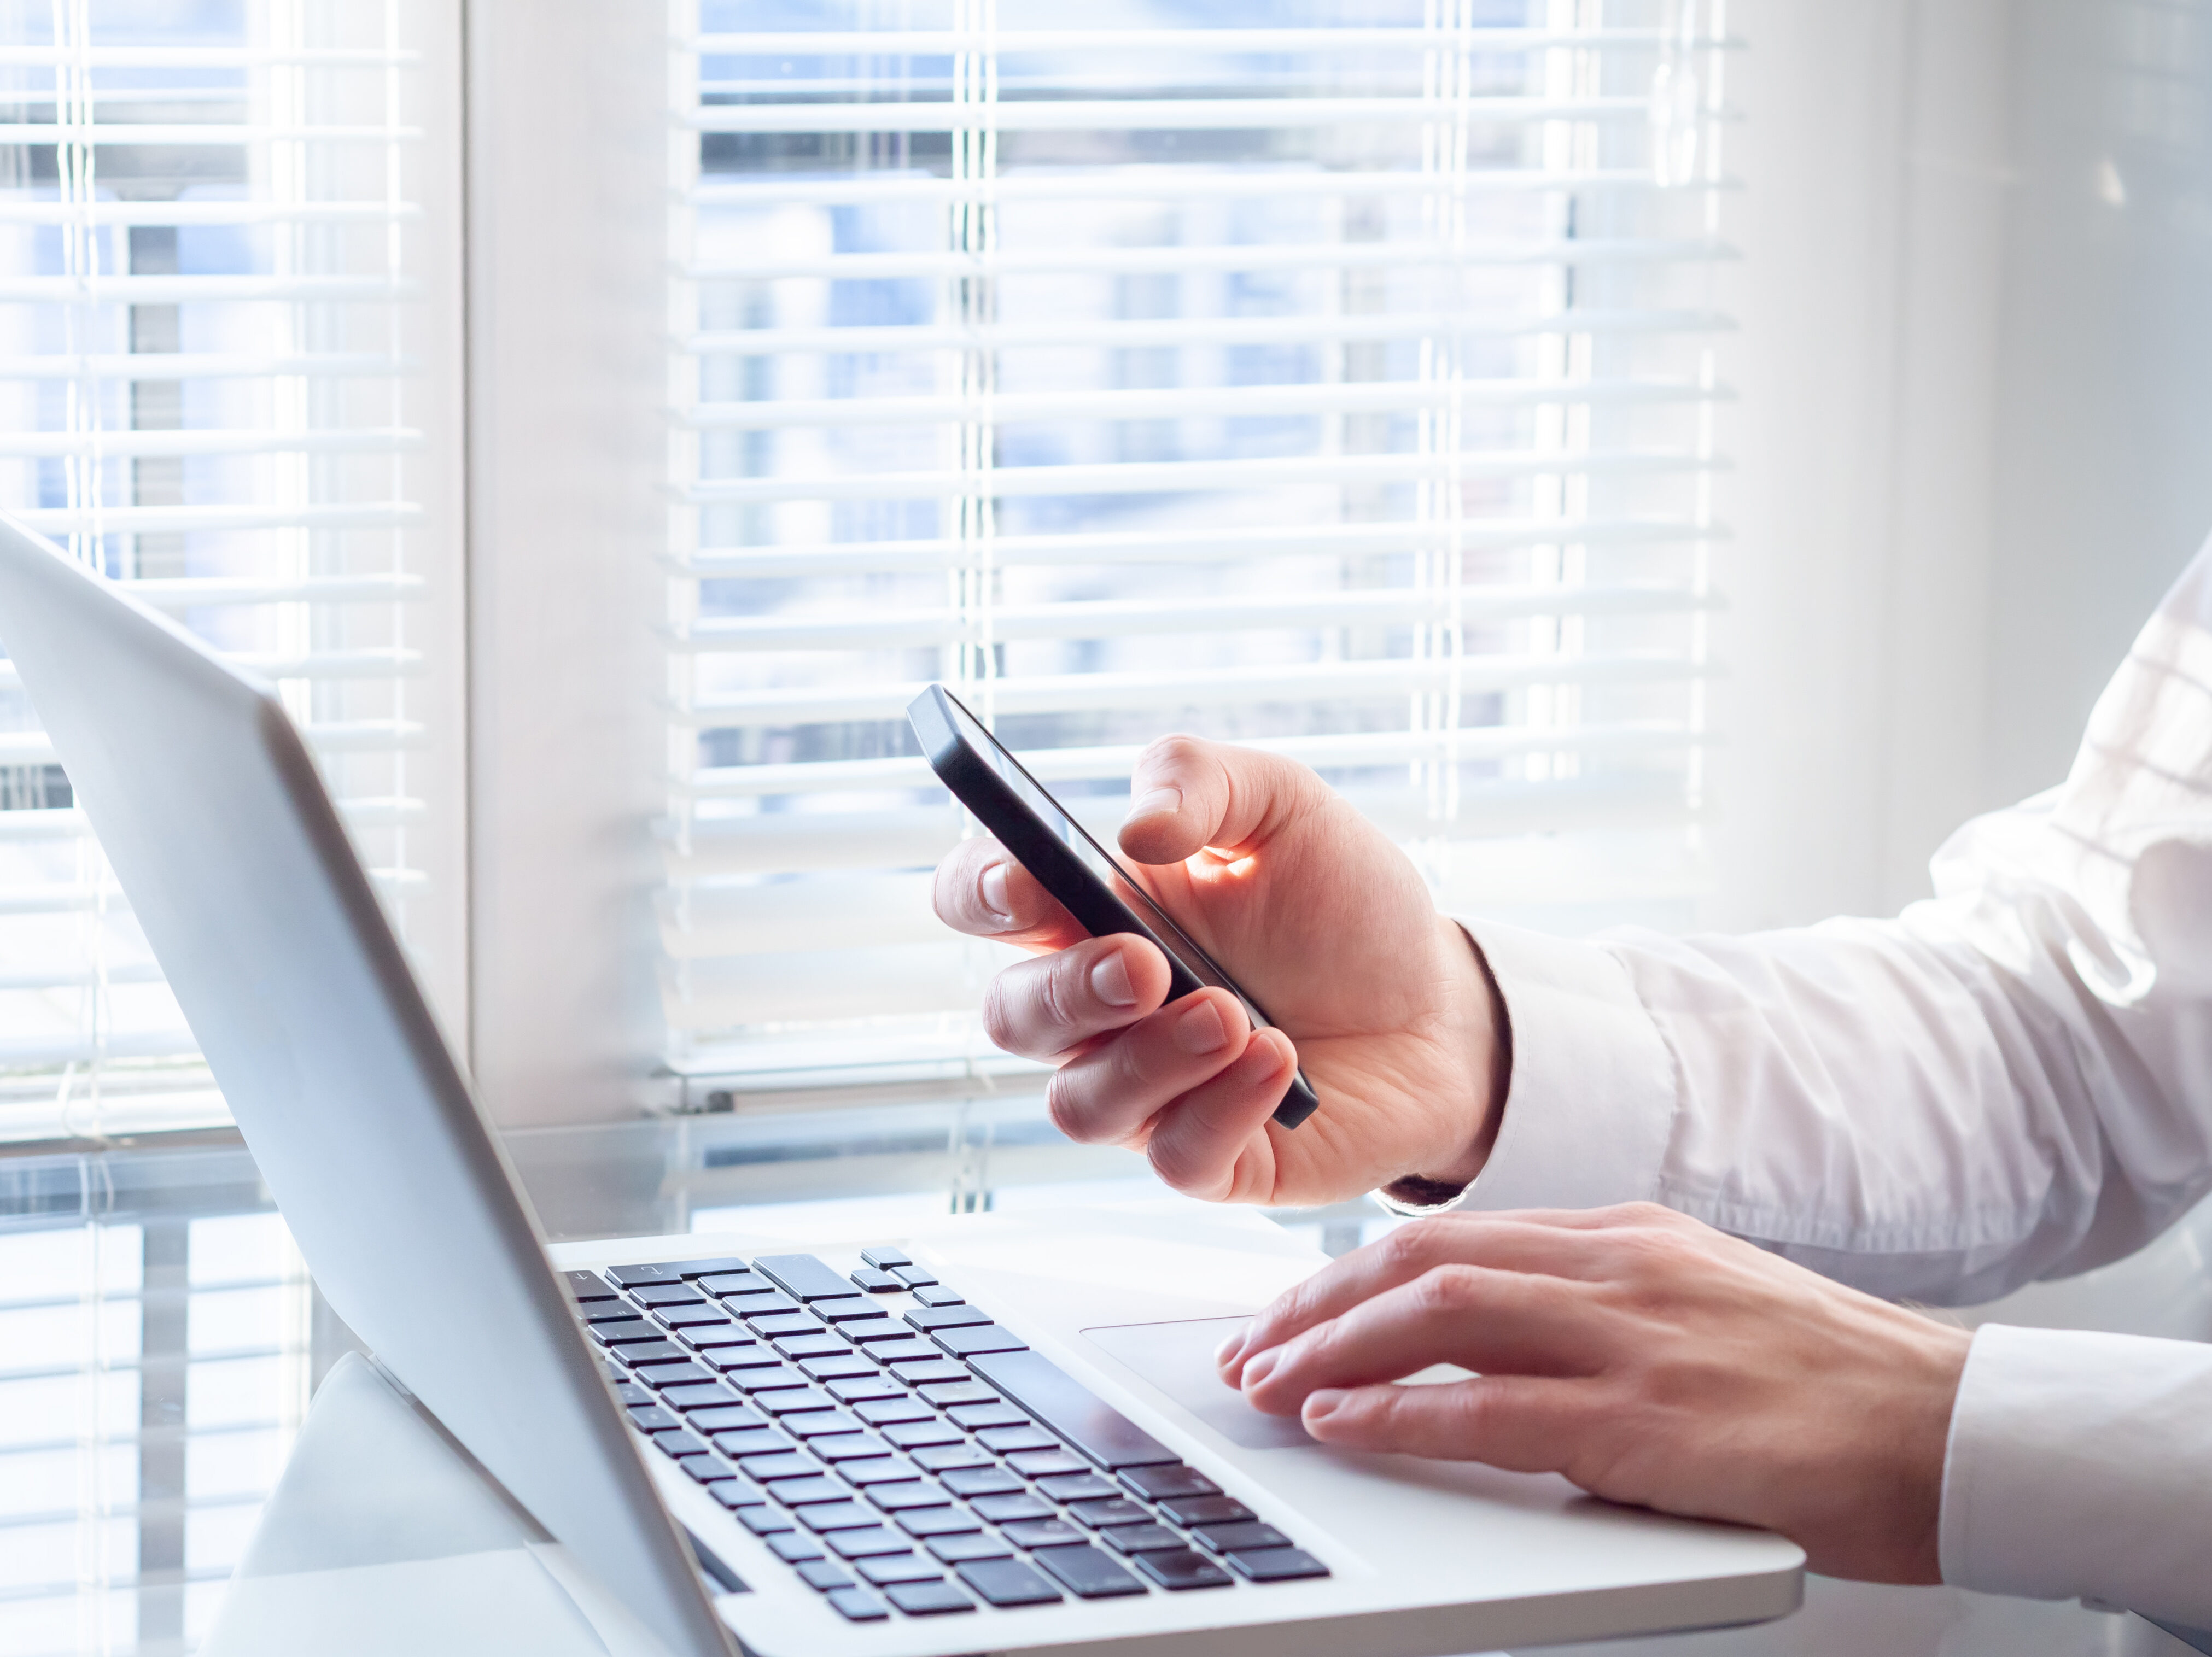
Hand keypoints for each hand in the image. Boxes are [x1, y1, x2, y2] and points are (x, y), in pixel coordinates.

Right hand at [930, 736, 1506, 1206]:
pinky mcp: (1210, 1159)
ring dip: (1153, 1058)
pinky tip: (1279, 1061)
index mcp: (1090, 911)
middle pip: (1013, 1016)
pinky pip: (1175, 1156)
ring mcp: (1147, 1091)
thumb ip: (1202, 779)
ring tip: (1236, 1014)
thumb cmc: (1342, 904)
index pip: (980, 900)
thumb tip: (1135, 826)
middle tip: (1145, 964)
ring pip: (1082, 1103)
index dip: (977, 891)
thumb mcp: (1282, 804)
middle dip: (1066, 993)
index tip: (1022, 882)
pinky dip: (1222, 1107)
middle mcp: (1098, 1010)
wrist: (1438, 1003)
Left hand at [1218, 1203, 1972, 1582]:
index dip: (1352, 1272)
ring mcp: (1635, 1335)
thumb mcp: (1695, 1310)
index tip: (1291, 1308)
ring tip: (1268, 1382)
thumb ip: (1596, 1318)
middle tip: (1250, 1345)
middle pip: (1423, 1260)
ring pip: (1441, 1313)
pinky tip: (1343, 1425)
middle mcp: (1618, 1266)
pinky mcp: (1655, 1419)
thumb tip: (1493, 1366)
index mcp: (1624, 1236)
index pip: (1451, 1236)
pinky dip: (1403, 1415)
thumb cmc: (1825, 1383)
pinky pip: (1496, 1408)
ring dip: (1334, 1349)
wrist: (1951, 1427)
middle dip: (1318, 1303)